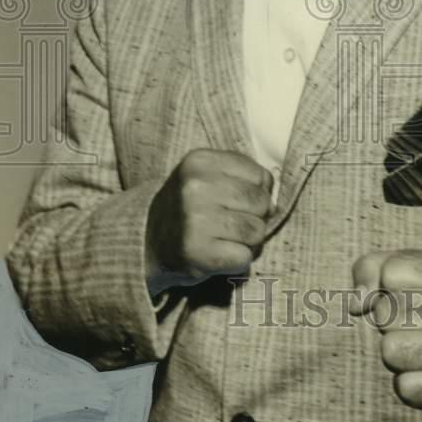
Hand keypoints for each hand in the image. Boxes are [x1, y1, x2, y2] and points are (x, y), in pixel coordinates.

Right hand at [145, 149, 274, 288]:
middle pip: (261, 203)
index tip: (235, 201)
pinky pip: (243, 257)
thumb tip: (274, 204)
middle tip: (230, 224)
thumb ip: (244, 177)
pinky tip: (218, 255)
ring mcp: (194, 219)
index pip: (261, 176)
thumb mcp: (208, 176)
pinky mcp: (196, 252)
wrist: (147, 242)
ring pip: (257, 231)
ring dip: (247, 241)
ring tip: (224, 239)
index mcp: (200, 161)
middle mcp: (195, 186)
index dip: (257, 192)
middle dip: (255, 217)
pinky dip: (237, 261)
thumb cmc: (190, 207)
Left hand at [351, 249, 421, 421]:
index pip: (390, 272)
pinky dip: (410, 384)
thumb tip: (356, 303)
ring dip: (399, 353)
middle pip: (385, 312)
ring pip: (390, 351)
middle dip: (393, 320)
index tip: (414, 293)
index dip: (390, 285)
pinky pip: (403, 388)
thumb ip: (376, 267)